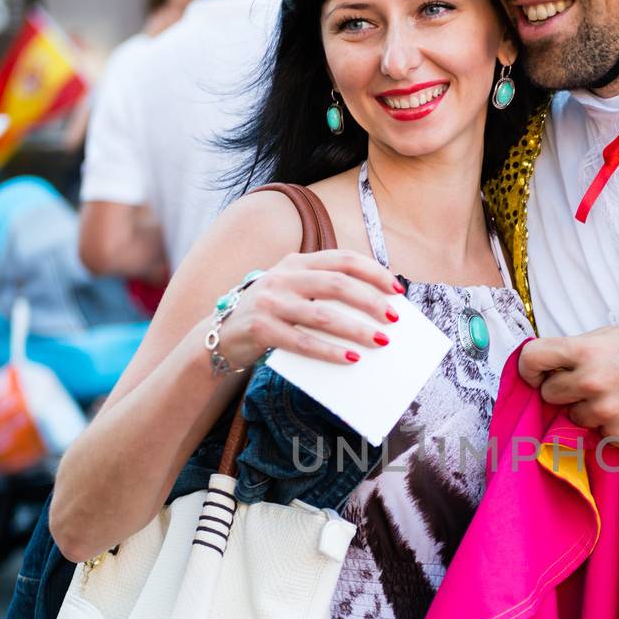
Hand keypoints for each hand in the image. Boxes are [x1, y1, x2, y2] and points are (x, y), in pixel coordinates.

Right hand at [213, 247, 402, 370]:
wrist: (220, 335)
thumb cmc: (270, 315)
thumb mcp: (292, 292)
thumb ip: (323, 291)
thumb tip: (375, 308)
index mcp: (296, 263)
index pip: (342, 259)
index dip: (373, 272)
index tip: (397, 289)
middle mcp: (283, 277)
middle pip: (337, 284)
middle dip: (370, 301)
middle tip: (393, 319)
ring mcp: (270, 302)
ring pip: (323, 315)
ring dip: (357, 329)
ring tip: (380, 341)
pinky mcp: (261, 329)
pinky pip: (303, 342)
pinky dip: (330, 351)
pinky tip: (351, 358)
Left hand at [517, 326, 618, 441]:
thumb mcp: (615, 335)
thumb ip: (580, 350)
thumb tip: (550, 364)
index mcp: (586, 350)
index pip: (532, 358)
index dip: (529, 368)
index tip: (536, 374)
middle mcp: (590, 381)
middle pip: (548, 394)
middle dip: (561, 390)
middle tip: (584, 385)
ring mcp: (604, 412)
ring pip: (573, 417)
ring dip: (587, 410)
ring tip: (615, 396)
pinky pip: (599, 434)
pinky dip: (609, 426)